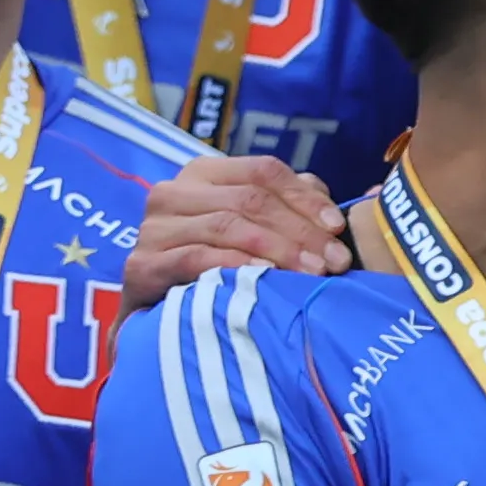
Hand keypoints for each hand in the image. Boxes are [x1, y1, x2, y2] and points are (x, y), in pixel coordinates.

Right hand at [127, 152, 348, 304]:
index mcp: (201, 174)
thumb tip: (344, 198)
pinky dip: (235, 265)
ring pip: (226, 225)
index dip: (305, 197)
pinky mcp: (141, 265)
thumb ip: (292, 206)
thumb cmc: (215, 266)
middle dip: (300, 230)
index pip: (262, 171)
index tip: (338, 228)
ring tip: (311, 274)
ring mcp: (152, 228)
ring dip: (278, 250)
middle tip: (334, 262)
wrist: (158, 315)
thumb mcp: (256, 228)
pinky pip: (196, 258)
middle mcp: (172, 193)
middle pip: (248, 199)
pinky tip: (265, 277)